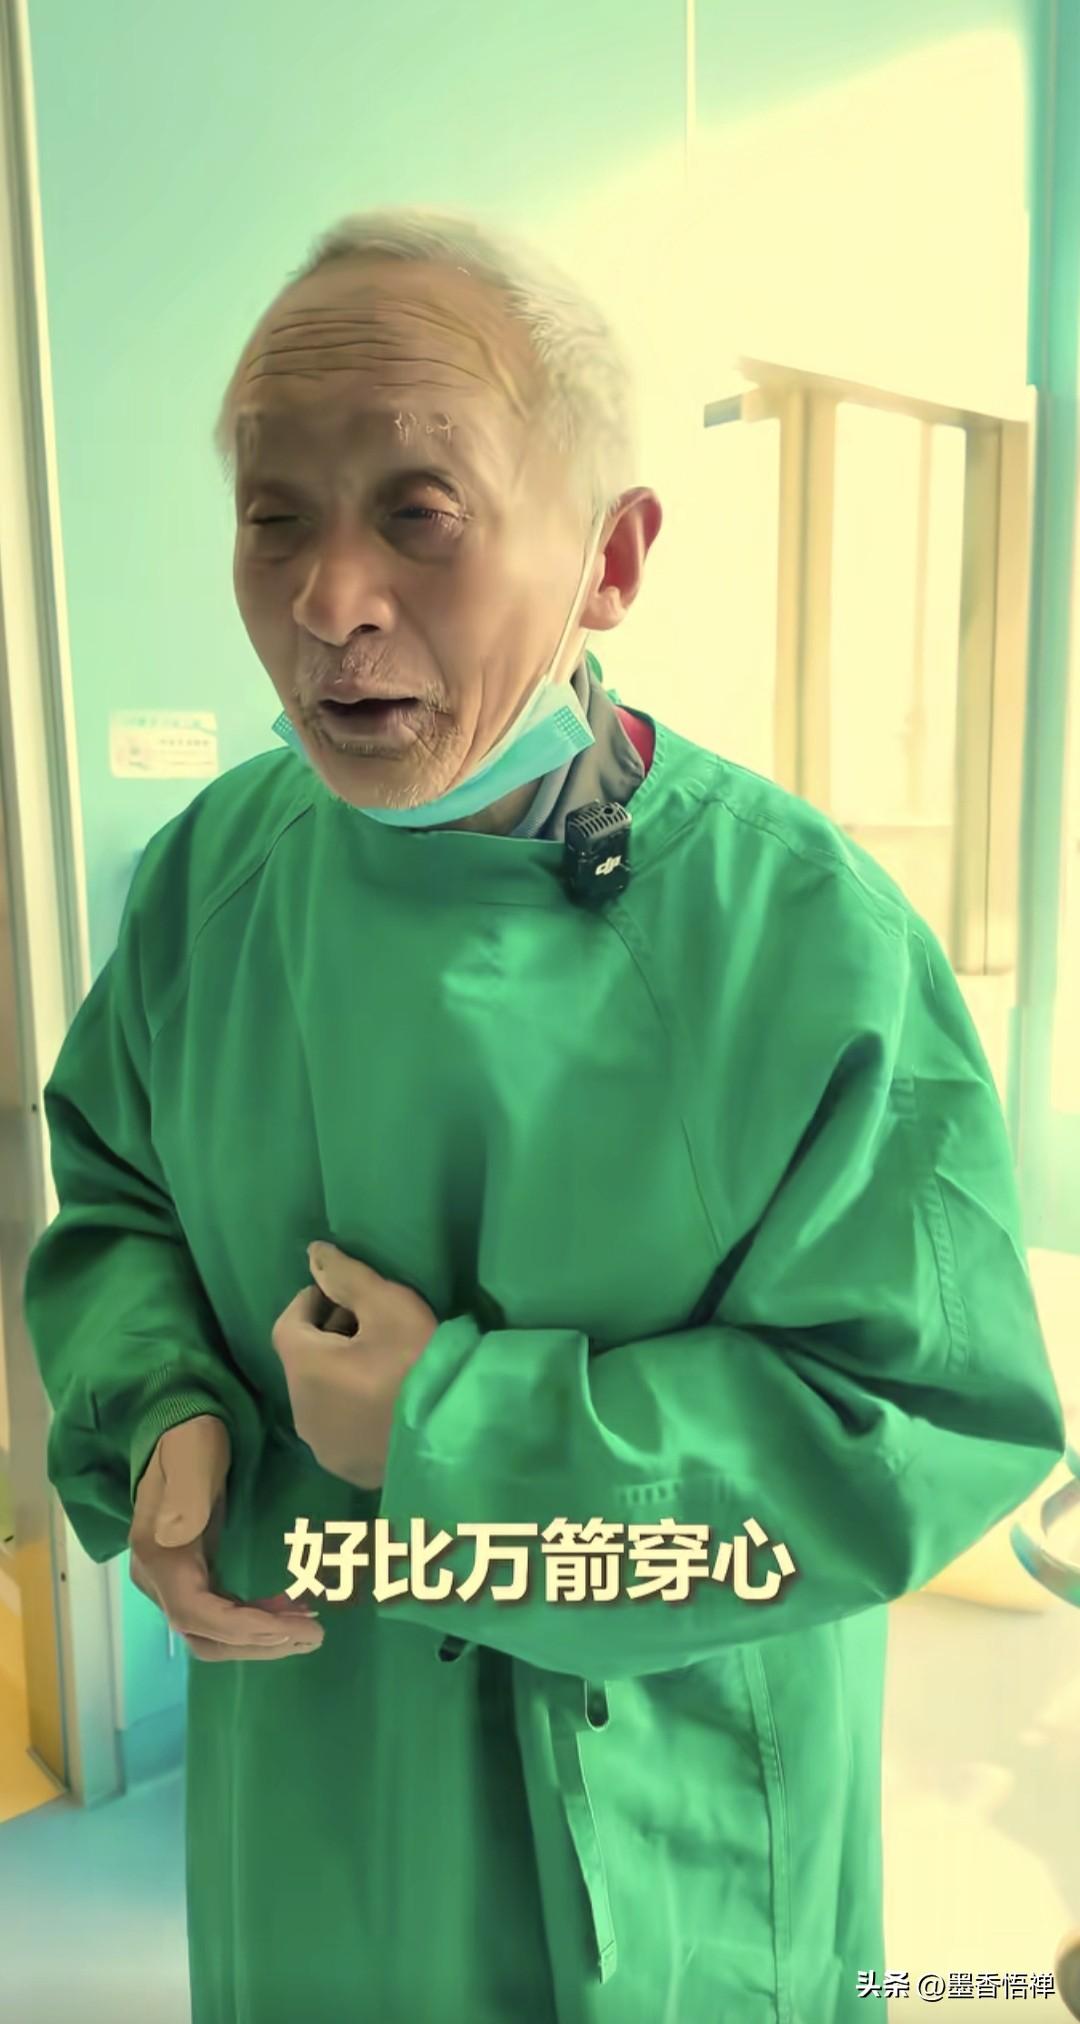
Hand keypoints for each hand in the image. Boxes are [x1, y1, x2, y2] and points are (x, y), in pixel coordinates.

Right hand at [129, 1415, 323, 1661]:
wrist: (182, 1426)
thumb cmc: (192, 1439)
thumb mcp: (192, 1456)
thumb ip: (184, 1493)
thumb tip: (175, 1536)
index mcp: (157, 1555)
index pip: (194, 1614)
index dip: (243, 1630)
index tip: (294, 1628)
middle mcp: (158, 1579)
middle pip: (204, 1636)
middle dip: (258, 1643)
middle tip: (313, 1633)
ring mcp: (173, 1581)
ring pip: (212, 1634)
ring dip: (259, 1639)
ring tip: (307, 1627)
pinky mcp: (191, 1577)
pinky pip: (220, 1617)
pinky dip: (254, 1623)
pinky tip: (287, 1611)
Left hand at [271, 1243, 438, 1488]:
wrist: (460, 1436)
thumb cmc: (421, 1363)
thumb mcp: (390, 1306)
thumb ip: (347, 1277)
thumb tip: (314, 1253)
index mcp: (305, 1369)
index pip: (288, 1324)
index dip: (312, 1302)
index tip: (344, 1294)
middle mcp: (302, 1411)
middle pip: (303, 1361)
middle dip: (328, 1337)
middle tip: (371, 1325)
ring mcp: (323, 1445)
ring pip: (318, 1396)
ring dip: (338, 1374)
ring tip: (381, 1363)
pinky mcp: (345, 1468)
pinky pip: (337, 1426)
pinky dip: (349, 1407)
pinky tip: (384, 1402)